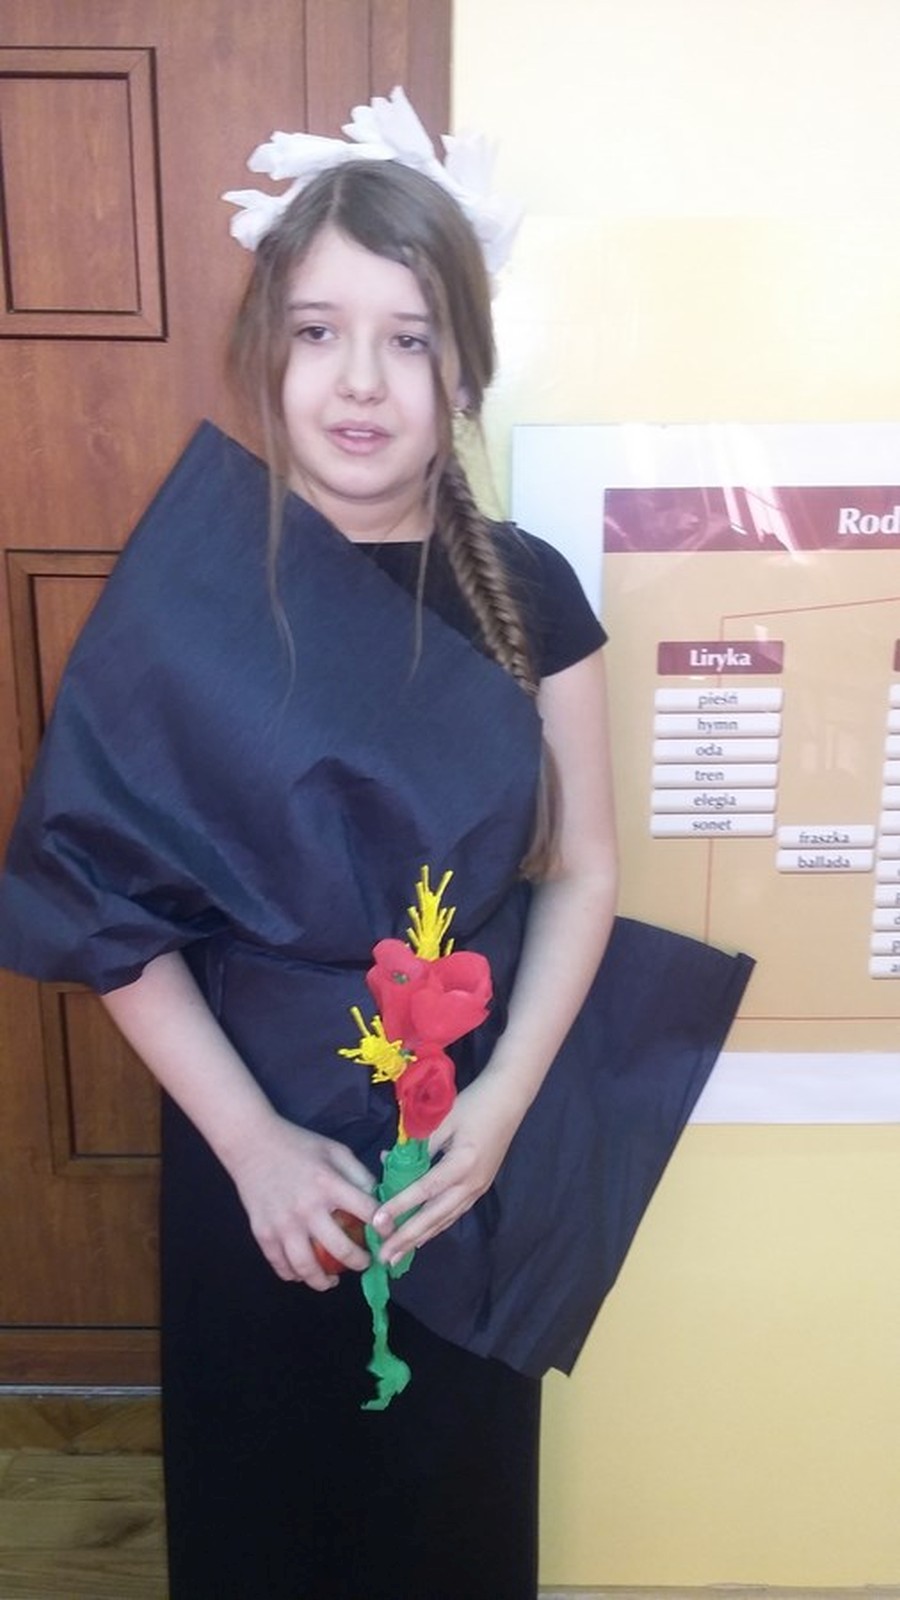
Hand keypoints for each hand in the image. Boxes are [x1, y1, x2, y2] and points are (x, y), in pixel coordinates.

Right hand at [228, 1112, 376, 1289]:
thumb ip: (359, 1175)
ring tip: (333, 1280)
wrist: (251, 1143)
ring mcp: (283, 1223)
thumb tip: (378, 1202)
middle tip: (365, 1263)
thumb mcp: (335, 1150)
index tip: (388, 1235)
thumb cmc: (298, 1145)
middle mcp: (307, 1207)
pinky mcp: (263, 1232)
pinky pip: (280, 1265)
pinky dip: (294, 1275)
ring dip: (324, 1281)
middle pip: (340, 1249)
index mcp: (328, 1183)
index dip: (384, 1227)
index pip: (367, 1212)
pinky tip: (303, 1273)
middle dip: (359, 1262)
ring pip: (307, 1267)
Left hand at [371, 1073, 524, 1266]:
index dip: (400, 1206)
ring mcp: (478, 1188)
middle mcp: (471, 1183)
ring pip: (445, 1220)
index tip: (377, 1222)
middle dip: (408, 1238)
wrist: (509, 1099)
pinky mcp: (480, 1187)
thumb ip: (417, 1144)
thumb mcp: (442, 1120)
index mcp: (461, 1163)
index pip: (424, 1190)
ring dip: (421, 1238)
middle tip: (385, 1257)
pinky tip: (422, 1237)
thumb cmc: (474, 1104)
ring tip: (399, 1255)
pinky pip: (454, 1213)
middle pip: (435, 1216)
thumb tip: (389, 1160)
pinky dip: (436, 1227)